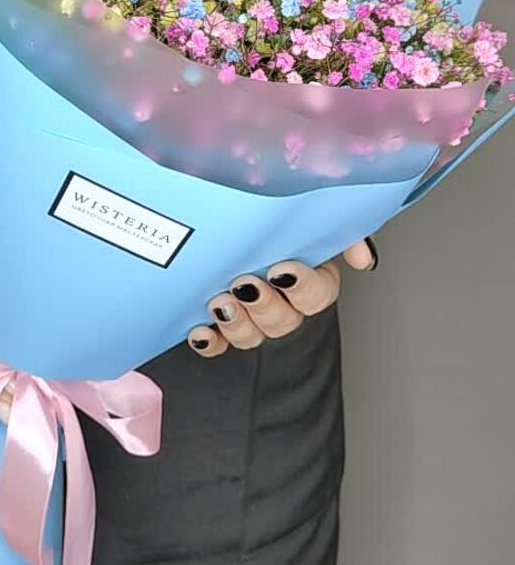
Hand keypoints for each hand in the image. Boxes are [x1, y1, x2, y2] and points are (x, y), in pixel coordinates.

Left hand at [187, 237, 377, 356]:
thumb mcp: (313, 220)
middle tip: (244, 283)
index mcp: (310, 280)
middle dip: (264, 305)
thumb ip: (342, 233)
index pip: (317, 295)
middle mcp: (283, 305)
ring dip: (237, 324)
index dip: (301, 287)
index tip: (281, 270)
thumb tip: (364, 260)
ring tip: (220, 302)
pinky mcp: (220, 326)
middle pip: (283, 321)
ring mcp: (252, 318)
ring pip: (252, 336)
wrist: (233, 222)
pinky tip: (199, 332)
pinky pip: (217, 345)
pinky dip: (209, 342)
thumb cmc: (277, 223)